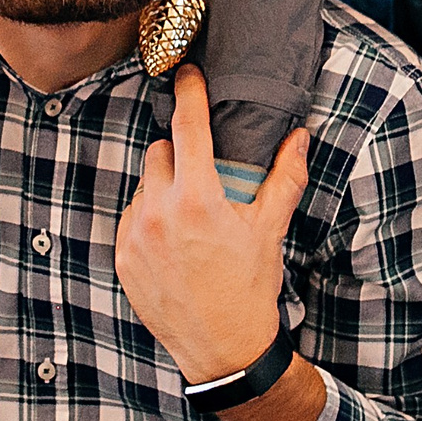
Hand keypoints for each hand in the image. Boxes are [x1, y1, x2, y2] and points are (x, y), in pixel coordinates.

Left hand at [114, 66, 308, 382]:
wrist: (223, 348)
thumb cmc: (250, 286)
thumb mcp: (269, 229)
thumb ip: (284, 177)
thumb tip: (299, 136)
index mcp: (197, 198)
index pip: (186, 125)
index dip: (188, 91)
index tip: (186, 72)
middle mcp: (159, 211)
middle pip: (160, 151)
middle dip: (181, 154)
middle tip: (203, 178)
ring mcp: (135, 234)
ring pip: (144, 185)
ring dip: (164, 188)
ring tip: (190, 218)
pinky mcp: (122, 256)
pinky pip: (131, 217)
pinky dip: (149, 218)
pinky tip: (173, 241)